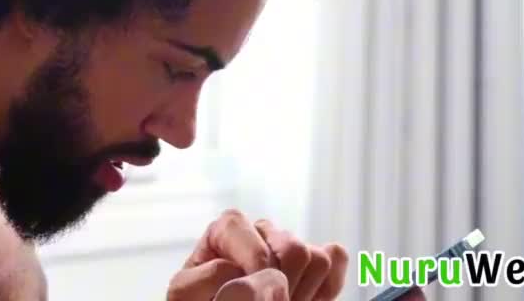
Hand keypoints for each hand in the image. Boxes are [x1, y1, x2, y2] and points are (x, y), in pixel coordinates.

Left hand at [166, 209, 354, 300]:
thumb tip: (239, 270)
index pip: (259, 247)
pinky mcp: (313, 262)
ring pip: (318, 258)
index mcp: (227, 229)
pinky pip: (336, 258)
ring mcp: (289, 245)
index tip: (245, 296)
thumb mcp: (187, 292)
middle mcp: (261, 231)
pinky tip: (302, 299)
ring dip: (302, 290)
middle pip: (295, 249)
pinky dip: (326, 286)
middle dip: (283, 286)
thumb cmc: (200, 300)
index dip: (258, 274)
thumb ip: (206, 278)